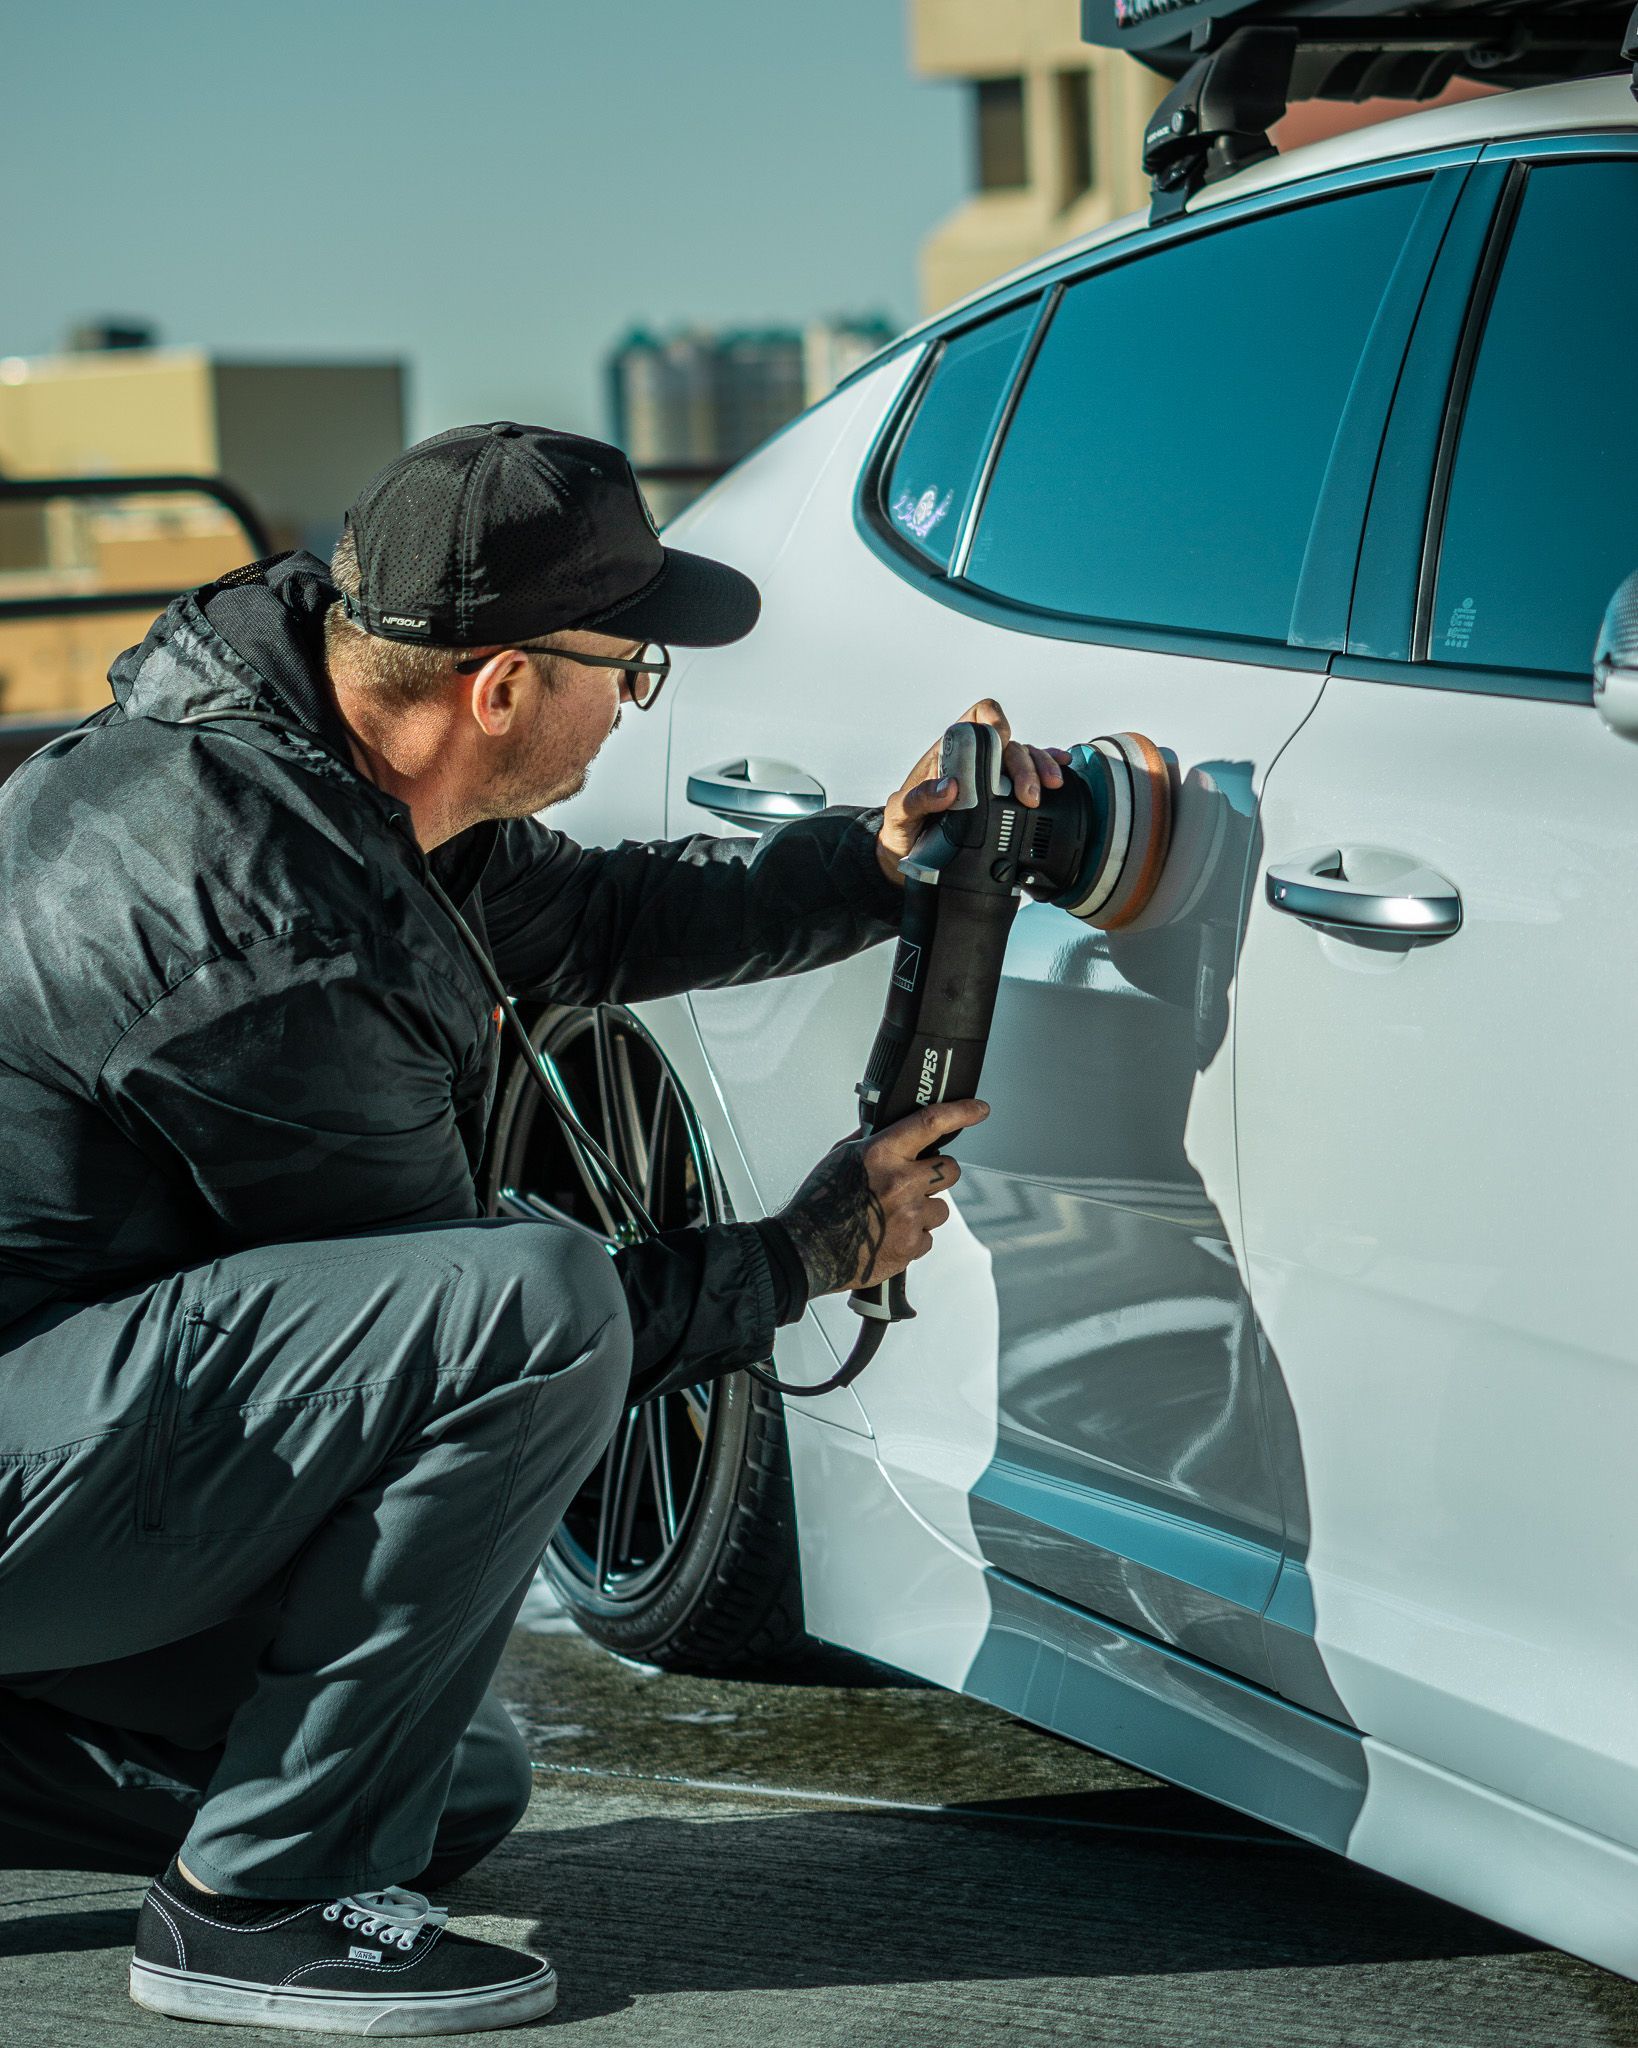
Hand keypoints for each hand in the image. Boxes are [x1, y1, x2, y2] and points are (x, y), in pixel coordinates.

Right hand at [775, 1098, 989, 1295]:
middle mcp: (900, 1182)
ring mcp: (909, 1216)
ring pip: (941, 1207)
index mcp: (881, 1154)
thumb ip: (871, 1141)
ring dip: (924, 1209)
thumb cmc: (818, 1204)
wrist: (806, 1250)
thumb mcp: (839, 1157)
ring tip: (892, 1215)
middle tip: (915, 1181)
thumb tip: (889, 1129)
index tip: (978, 1109)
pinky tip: (888, 1234)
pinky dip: (913, 1237)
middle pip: (949, 1168)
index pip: (931, 1123)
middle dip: (938, 1173)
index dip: (961, 1112)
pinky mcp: (910, 1246)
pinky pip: (928, 1237)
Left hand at [876, 697, 1071, 886]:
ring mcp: (990, 778)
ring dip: (1040, 769)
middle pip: (1009, 744)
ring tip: (1050, 788)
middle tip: (1028, 794)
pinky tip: (1061, 774)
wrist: (909, 853)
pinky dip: (1048, 770)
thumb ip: (917, 799)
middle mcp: (974, 761)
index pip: (976, 717)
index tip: (1001, 740)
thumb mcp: (900, 814)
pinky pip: (1030, 776)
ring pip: (1024, 758)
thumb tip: (949, 788)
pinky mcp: (1002, 797)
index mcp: (949, 754)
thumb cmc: (903, 827)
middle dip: (1024, 764)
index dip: (992, 720)